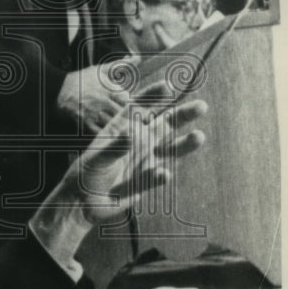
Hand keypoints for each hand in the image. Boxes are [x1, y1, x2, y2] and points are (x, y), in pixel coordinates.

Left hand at [29, 80, 207, 263]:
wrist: (85, 201)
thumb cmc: (86, 173)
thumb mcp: (98, 157)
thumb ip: (115, 146)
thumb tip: (133, 133)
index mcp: (123, 128)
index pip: (140, 107)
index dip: (153, 96)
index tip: (167, 86)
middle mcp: (138, 141)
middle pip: (164, 124)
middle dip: (182, 114)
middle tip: (202, 106)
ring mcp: (145, 160)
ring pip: (170, 148)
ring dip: (185, 143)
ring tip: (200, 136)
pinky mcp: (146, 181)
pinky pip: (157, 175)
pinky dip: (161, 175)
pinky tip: (164, 174)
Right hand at [56, 62, 136, 133]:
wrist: (59, 88)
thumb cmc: (82, 79)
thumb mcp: (101, 69)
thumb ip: (120, 65)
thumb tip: (137, 58)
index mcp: (108, 88)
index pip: (127, 100)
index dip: (129, 104)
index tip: (128, 106)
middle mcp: (102, 100)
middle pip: (121, 113)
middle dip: (125, 116)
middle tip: (127, 119)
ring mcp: (94, 112)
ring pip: (112, 123)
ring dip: (117, 125)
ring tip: (120, 127)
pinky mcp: (85, 121)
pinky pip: (100, 131)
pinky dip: (106, 132)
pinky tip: (108, 131)